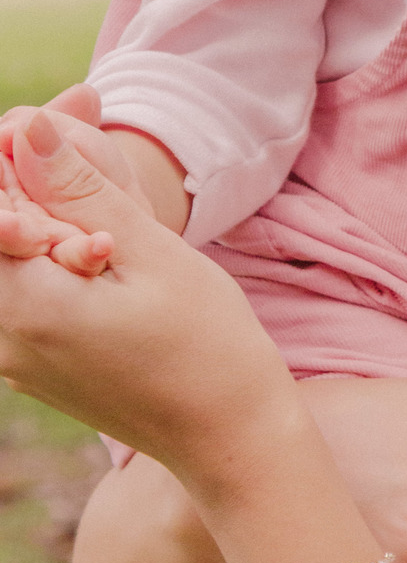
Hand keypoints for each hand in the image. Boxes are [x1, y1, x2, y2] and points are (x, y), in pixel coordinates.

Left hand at [0, 110, 302, 491]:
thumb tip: (26, 127)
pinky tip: (99, 248)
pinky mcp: (30, 365)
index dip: (12, 161)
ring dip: (40, 218)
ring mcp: (12, 357)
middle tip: (73, 151)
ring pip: (6, 260)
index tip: (52, 133)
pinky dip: (47, 254)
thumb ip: (80, 189)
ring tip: (103, 213)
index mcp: (25, 306)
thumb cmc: (205, 341)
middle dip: (25, 186)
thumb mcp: (150, 251)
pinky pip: (19, 292)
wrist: (228, 434)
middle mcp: (1, 337)